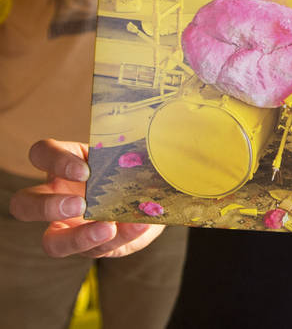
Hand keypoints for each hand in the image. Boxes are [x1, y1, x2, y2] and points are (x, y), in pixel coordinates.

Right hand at [9, 139, 163, 258]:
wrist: (155, 190)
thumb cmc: (133, 165)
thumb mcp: (129, 154)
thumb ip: (127, 154)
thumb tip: (138, 156)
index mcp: (64, 163)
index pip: (42, 154)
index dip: (56, 161)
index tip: (85, 171)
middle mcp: (57, 195)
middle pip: (24, 204)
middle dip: (47, 207)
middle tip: (81, 205)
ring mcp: (69, 226)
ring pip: (52, 242)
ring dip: (79, 238)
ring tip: (108, 228)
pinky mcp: (91, 246)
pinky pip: (97, 249)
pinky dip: (121, 237)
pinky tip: (139, 225)